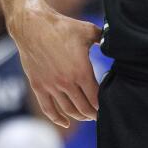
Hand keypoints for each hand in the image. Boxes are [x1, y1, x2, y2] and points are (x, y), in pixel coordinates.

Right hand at [10, 4, 101, 126]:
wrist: (32, 25)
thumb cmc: (61, 26)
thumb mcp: (87, 30)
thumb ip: (102, 38)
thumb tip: (114, 40)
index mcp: (81, 71)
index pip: (96, 98)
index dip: (103, 104)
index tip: (106, 105)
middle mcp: (66, 82)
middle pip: (84, 108)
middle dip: (93, 114)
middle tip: (98, 115)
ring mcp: (51, 86)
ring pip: (68, 110)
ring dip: (79, 116)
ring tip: (85, 116)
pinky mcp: (38, 86)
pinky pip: (48, 109)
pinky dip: (57, 119)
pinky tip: (65, 123)